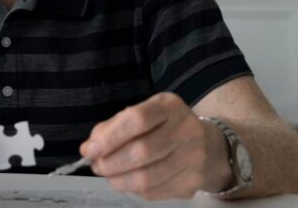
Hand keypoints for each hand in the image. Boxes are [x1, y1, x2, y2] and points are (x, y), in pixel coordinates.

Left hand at [79, 92, 225, 200]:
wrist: (207, 146)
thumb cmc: (164, 127)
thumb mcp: (143, 114)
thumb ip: (114, 127)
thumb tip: (90, 149)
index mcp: (170, 106)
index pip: (137, 119)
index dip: (110, 137)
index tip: (89, 149)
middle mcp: (187, 130)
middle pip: (141, 151)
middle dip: (111, 162)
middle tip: (97, 166)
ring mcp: (193, 158)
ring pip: (147, 178)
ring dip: (119, 180)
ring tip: (109, 176)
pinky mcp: (192, 182)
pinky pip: (155, 192)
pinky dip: (134, 190)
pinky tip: (128, 181)